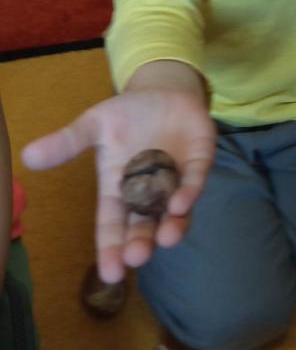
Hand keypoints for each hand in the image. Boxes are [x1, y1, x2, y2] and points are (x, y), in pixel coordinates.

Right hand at [21, 88, 215, 282]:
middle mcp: (149, 190)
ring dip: (172, 226)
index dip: (111, 248)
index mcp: (120, 187)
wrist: (165, 90)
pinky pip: (195, 180)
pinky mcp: (199, 160)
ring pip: (174, 212)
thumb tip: (27, 156)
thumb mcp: (95, 124)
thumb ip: (68, 142)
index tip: (110, 274)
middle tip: (137, 257)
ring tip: (166, 238)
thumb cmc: (128, 114)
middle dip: (141, 242)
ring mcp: (176, 178)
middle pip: (144, 224)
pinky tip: (182, 203)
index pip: (113, 224)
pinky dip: (190, 192)